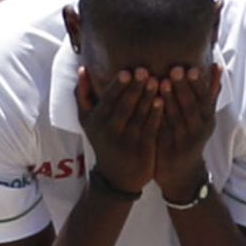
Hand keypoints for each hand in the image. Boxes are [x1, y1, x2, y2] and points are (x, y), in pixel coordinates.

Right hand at [76, 66, 160, 193]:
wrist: (116, 177)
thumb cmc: (103, 140)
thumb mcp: (87, 121)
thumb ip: (83, 95)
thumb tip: (82, 68)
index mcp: (96, 121)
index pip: (108, 100)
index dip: (117, 86)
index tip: (126, 71)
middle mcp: (110, 131)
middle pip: (124, 106)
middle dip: (134, 88)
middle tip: (144, 71)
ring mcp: (127, 141)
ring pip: (138, 116)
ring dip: (148, 98)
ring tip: (157, 81)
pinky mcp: (142, 149)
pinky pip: (150, 129)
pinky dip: (156, 114)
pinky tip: (163, 101)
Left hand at [154, 63, 221, 201]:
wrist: (181, 172)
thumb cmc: (190, 136)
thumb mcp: (203, 116)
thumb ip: (208, 93)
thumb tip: (217, 66)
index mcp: (208, 118)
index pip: (205, 99)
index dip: (200, 84)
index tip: (193, 68)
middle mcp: (199, 129)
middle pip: (192, 106)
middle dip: (184, 87)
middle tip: (177, 69)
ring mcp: (185, 140)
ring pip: (178, 117)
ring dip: (170, 99)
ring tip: (162, 81)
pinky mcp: (170, 148)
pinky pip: (163, 129)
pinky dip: (158, 115)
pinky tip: (152, 103)